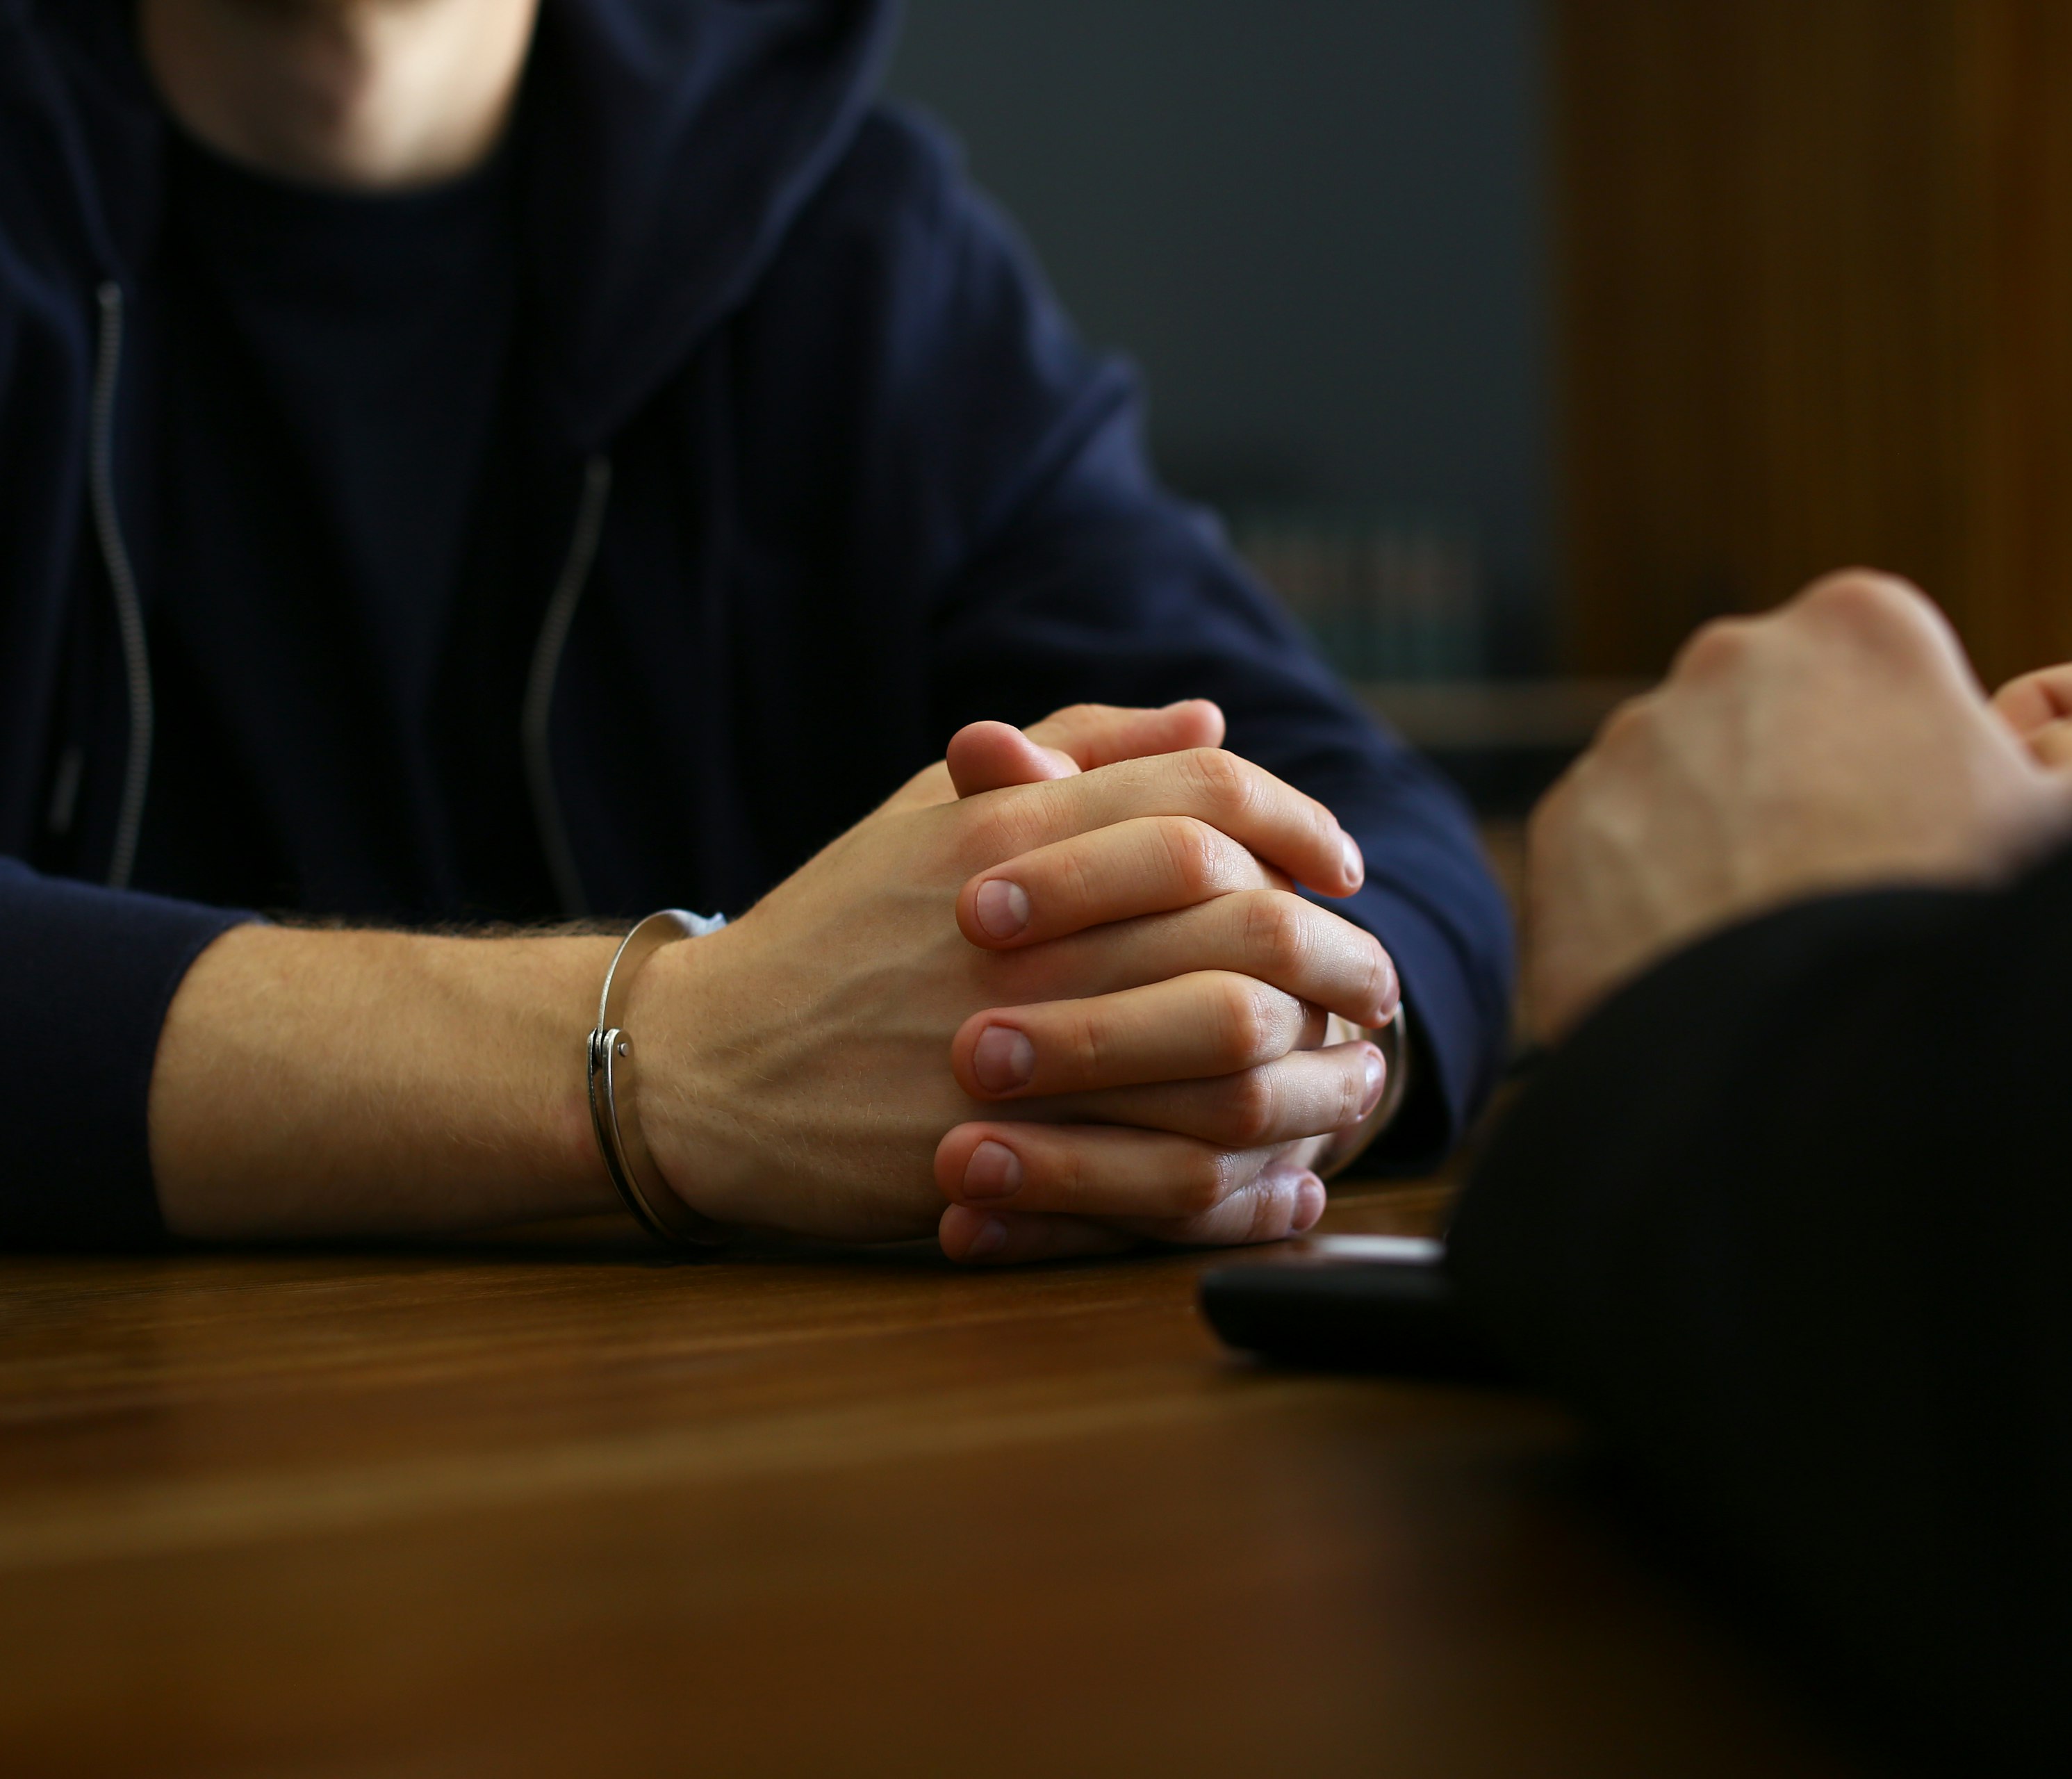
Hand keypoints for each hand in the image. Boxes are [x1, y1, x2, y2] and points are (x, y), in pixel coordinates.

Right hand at [623, 704, 1393, 1249]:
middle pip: (1242, 915)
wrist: (701, 1066)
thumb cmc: (832, 931)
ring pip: (1226, 1046)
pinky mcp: (1001, 1154)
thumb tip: (1208, 722)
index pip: (1205, 797)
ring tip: (1351, 1071)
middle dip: (1338, 948)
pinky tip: (1290, 1177)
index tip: (1341, 865)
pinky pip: (1169, 1171)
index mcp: (1005, 829)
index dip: (1300, 822)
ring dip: (1314, 1063)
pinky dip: (1253, 1179)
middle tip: (1370, 976)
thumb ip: (1070, 753)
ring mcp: (1012, 1044)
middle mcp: (1020, 928)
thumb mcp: (930, 813)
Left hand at [1526, 571, 2071, 1043]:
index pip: (1880, 666)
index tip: (1911, 829)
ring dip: (1717, 844)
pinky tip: (1699, 970)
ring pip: (1684, 785)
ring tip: (1769, 943)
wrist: (1812, 1053)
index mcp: (1862, 625)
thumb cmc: (1955, 926)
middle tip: (1839, 893)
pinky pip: (1609, 855)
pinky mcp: (1563, 827)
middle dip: (1798, 788)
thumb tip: (2061, 752)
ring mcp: (1632, 739)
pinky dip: (1644, 905)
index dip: (1902, 754)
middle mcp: (1729, 655)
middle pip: (1771, 718)